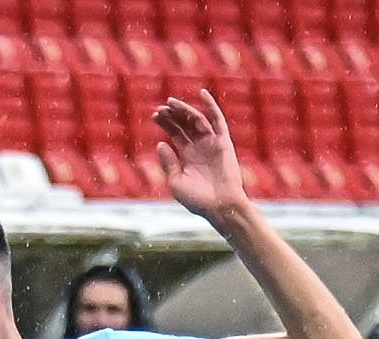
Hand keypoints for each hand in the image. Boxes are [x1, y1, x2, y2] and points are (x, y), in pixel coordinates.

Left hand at [155, 91, 247, 220]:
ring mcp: (211, 143)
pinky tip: (202, 93)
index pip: (175, 133)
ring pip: (196, 120)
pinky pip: (217, 120)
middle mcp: (199, 147)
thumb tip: (160, 143)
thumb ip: (168, 162)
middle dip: (172, 115)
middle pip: (184, 124)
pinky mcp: (223, 142)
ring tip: (170, 103)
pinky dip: (211, 106)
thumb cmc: (197, 199)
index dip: (166, 123)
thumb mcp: (176, 181)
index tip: (154, 115)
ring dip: (184, 110)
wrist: (220, 205)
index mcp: (188, 157)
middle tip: (160, 108)